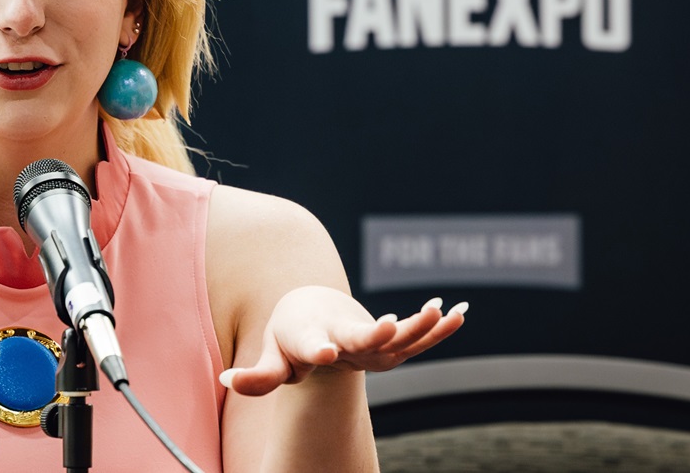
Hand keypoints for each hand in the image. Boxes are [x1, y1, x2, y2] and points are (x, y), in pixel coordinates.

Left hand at [218, 285, 466, 395]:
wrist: (310, 310)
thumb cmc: (289, 337)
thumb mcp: (272, 357)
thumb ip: (257, 375)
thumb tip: (227, 379)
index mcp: (309, 338)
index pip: (310, 345)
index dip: (316, 348)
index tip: (325, 352)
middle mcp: (341, 333)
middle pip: (357, 335)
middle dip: (372, 333)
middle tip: (386, 327)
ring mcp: (367, 337)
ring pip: (393, 333)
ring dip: (416, 323)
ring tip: (439, 309)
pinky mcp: (386, 341)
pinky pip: (414, 336)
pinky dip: (437, 327)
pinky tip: (462, 312)